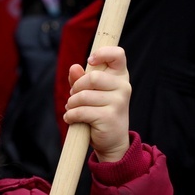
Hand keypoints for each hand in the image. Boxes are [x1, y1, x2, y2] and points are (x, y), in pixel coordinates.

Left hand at [64, 46, 130, 161]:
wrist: (112, 141)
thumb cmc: (100, 112)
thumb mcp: (91, 93)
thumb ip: (81, 79)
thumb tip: (74, 67)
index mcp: (120, 76)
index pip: (118, 54)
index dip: (102, 53)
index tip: (90, 61)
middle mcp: (123, 87)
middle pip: (92, 77)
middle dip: (76, 88)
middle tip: (73, 97)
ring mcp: (118, 102)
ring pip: (84, 96)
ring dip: (71, 104)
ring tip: (72, 109)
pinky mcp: (109, 117)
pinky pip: (82, 111)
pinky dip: (71, 115)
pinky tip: (71, 119)